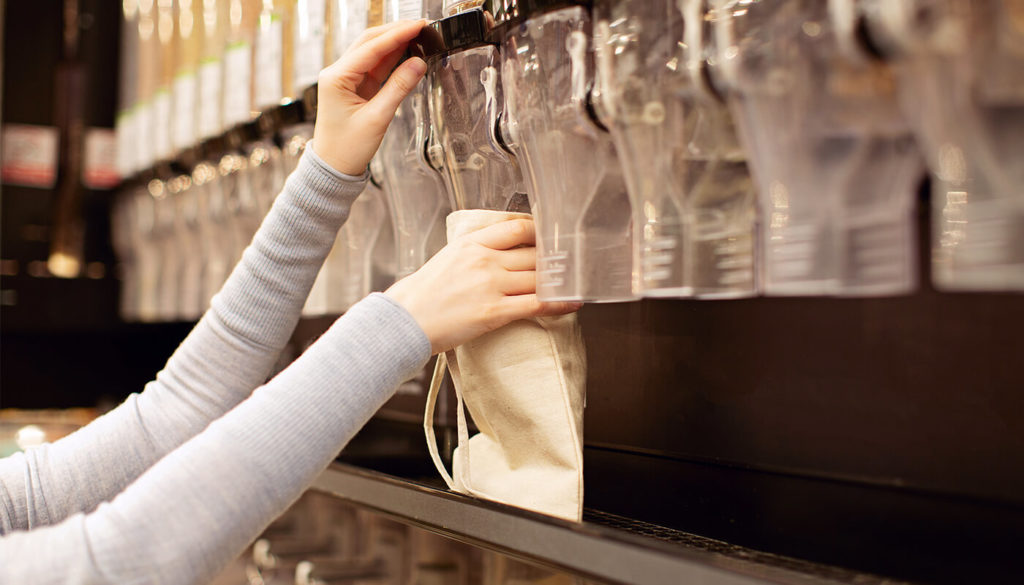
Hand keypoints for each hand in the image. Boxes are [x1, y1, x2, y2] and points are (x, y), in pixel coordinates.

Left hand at [312, 20, 427, 175]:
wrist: (334, 167)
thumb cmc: (346, 148)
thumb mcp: (377, 118)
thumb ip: (398, 88)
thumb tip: (417, 64)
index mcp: (336, 78)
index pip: (371, 48)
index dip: (397, 35)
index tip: (418, 26)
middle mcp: (338, 73)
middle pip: (370, 43)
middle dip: (396, 32)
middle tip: (421, 27)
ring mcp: (346, 79)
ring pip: (373, 53)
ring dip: (395, 44)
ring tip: (418, 37)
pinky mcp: (355, 87)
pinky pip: (376, 67)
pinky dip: (392, 59)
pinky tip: (408, 53)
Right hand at [384, 219, 581, 354]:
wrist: (404, 321)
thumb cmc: (421, 295)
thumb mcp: (447, 259)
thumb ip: (474, 253)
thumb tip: (499, 254)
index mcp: (471, 244)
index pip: (516, 228)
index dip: (540, 232)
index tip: (551, 238)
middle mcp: (484, 260)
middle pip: (533, 255)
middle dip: (554, 261)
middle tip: (569, 264)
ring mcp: (491, 285)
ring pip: (539, 277)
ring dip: (560, 281)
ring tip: (572, 283)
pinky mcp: (495, 312)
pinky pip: (537, 304)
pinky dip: (559, 303)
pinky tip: (572, 302)